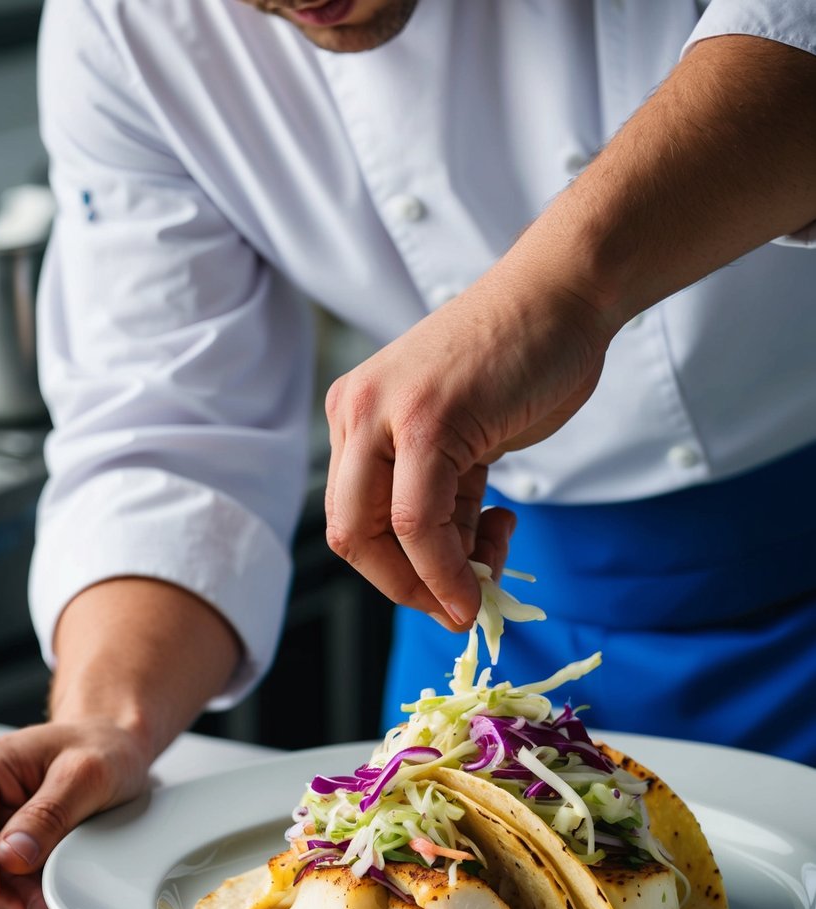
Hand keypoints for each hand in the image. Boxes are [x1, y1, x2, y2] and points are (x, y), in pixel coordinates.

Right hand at [0, 720, 151, 908]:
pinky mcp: (12, 847)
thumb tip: (11, 855)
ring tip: (41, 906)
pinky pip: (3, 881)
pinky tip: (39, 901)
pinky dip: (18, 897)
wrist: (122, 750)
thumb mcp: (86, 775)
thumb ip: (50, 814)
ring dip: (7, 899)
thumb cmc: (104, 749)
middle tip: (32, 905)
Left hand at [324, 264, 608, 627]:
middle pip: (352, 537)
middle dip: (408, 588)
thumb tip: (451, 584)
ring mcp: (384, 414)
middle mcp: (357, 414)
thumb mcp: (466, 444)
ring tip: (492, 568)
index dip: (397, 576)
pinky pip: (420, 523)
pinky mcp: (424, 421)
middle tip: (460, 604)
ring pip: (385, 535)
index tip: (447, 595)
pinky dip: (450, 567)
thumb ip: (446, 504)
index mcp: (356, 417)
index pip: (353, 521)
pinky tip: (490, 564)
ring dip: (438, 582)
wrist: (563, 298)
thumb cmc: (523, 366)